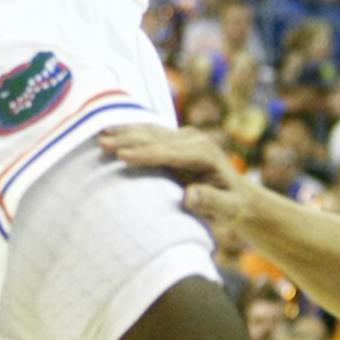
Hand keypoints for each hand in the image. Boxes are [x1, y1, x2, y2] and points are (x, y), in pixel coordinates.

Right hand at [98, 126, 254, 228]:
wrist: (239, 196)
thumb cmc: (232, 206)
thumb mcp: (229, 209)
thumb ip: (212, 202)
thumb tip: (189, 196)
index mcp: (205, 154)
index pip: (169, 153)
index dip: (145, 155)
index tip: (121, 157)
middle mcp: (195, 140)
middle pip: (155, 138)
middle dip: (128, 140)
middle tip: (102, 143)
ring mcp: (185, 137)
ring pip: (150, 132)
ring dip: (124, 132)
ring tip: (100, 134)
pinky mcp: (176, 139)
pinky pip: (149, 133)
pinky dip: (129, 131)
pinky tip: (111, 130)